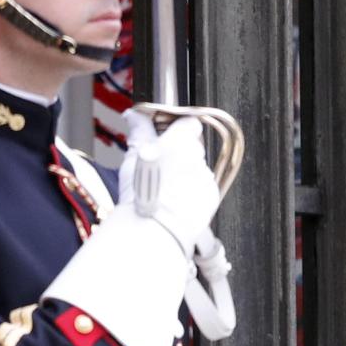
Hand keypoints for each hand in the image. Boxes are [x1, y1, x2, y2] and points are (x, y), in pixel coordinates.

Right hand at [118, 111, 227, 257]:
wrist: (156, 230)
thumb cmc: (143, 196)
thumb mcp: (133, 158)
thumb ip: (139, 131)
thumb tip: (135, 115)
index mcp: (180, 139)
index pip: (189, 122)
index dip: (178, 129)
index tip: (168, 136)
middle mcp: (197, 155)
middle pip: (192, 146)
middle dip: (180, 153)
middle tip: (162, 168)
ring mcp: (206, 175)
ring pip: (198, 167)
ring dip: (186, 174)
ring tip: (167, 189)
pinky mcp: (211, 194)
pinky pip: (203, 187)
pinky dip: (193, 191)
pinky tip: (177, 200)